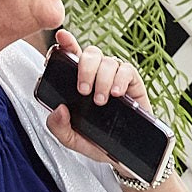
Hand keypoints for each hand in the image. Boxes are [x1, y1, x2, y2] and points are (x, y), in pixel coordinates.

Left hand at [42, 29, 153, 169]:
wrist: (123, 155)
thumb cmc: (96, 142)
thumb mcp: (71, 139)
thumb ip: (58, 127)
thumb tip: (59, 109)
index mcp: (77, 83)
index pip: (71, 57)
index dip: (66, 44)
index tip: (61, 37)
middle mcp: (97, 75)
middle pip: (91, 54)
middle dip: (85, 68)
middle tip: (83, 91)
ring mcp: (115, 77)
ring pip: (108, 61)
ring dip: (102, 79)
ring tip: (101, 100)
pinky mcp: (133, 82)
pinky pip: (127, 70)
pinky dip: (120, 80)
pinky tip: (117, 93)